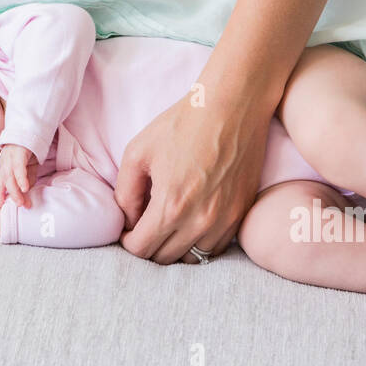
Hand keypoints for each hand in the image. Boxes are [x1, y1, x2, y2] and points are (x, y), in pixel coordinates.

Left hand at [0, 144, 38, 210]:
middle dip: (11, 197)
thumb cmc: (26, 151)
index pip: (0, 184)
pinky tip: (25, 188)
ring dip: (15, 192)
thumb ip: (26, 179)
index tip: (0, 206)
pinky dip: (21, 179)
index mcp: (6, 169)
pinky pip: (19, 169)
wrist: (29, 131)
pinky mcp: (19, 155)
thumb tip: (27, 192)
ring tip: (21, 202)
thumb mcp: (27, 168)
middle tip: (19, 207)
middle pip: (5, 183)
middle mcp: (5, 165)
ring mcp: (11, 160)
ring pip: (10, 178)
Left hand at [114, 92, 269, 264]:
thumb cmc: (183, 124)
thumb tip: (127, 221)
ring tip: (167, 225)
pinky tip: (191, 222)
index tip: (127, 230)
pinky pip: (216, 247)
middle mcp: (200, 221)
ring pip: (192, 258)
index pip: (141, 249)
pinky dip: (199, 243)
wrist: (233, 106)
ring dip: (174, 248)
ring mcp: (225, 220)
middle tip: (143, 227)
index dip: (127, 242)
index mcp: (171, 206)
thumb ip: (125, 193)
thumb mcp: (138, 152)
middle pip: (164, 259)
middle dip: (148, 246)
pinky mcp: (241, 213)